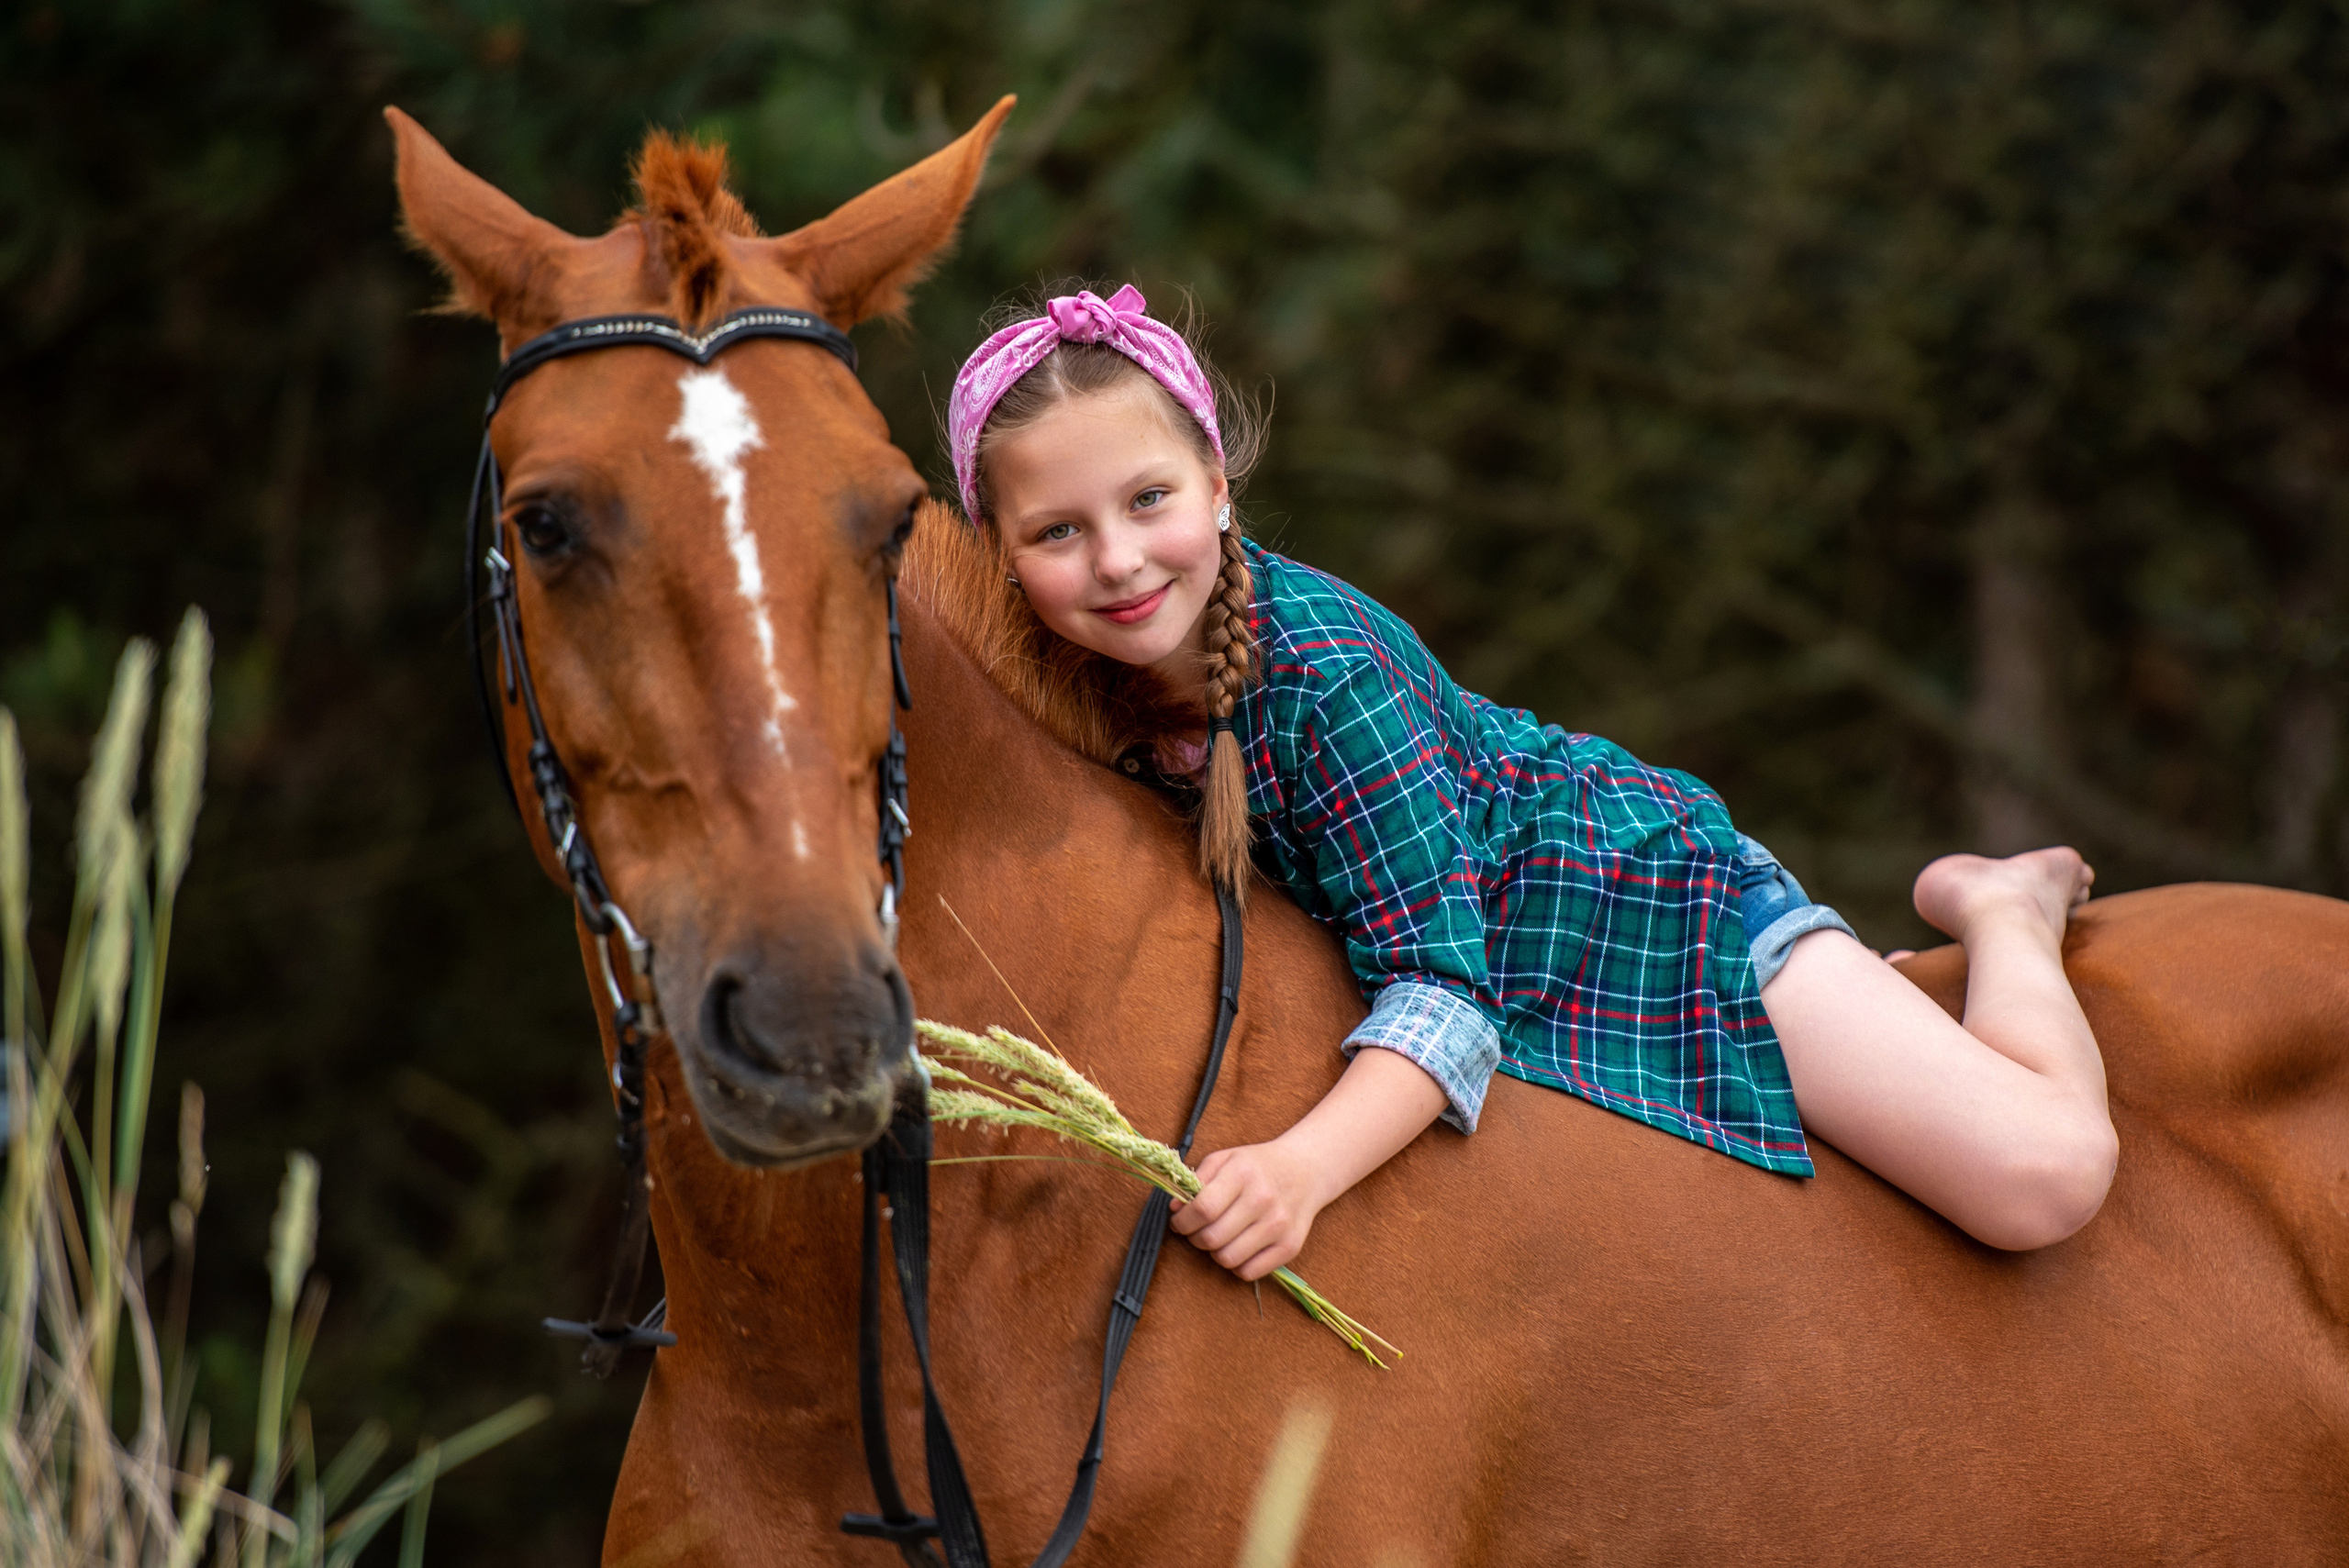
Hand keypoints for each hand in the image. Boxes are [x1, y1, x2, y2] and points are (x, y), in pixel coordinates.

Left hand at [1169, 1139, 1325, 1281]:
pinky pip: (1249, 1272)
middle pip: (1212, 1238)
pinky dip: (1237, 1264)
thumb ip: (1197, 1179)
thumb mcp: (1226, 1159)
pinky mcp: (1290, 1246)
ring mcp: (1279, 1225)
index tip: (1179, 1222)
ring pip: (1228, 1259)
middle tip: (1197, 1231)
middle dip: (1195, 1238)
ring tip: (1219, 1237)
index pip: (1203, 1209)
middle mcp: (1263, 1200)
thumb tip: (1175, 1209)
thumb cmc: (1258, 1166)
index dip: (1183, 1221)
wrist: (1305, 1171)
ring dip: (1215, 1252)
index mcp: (1243, 1174)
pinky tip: (1238, 1247)